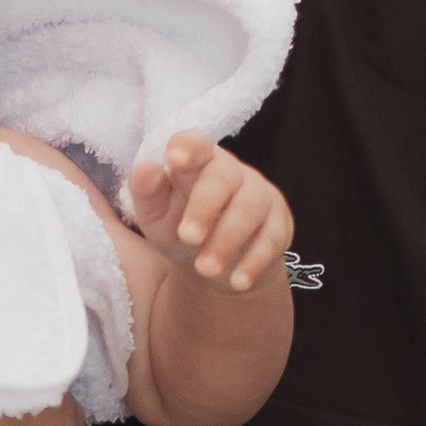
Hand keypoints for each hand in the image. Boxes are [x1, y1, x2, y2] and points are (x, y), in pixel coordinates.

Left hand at [127, 133, 294, 293]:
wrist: (216, 266)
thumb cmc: (181, 227)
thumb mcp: (155, 215)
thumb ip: (147, 192)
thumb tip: (146, 169)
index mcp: (198, 162)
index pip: (196, 144)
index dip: (187, 147)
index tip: (174, 158)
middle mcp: (232, 172)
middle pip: (221, 179)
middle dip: (204, 208)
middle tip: (187, 237)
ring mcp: (259, 195)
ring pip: (249, 209)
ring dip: (227, 240)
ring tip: (205, 268)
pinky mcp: (279, 223)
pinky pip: (271, 238)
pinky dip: (254, 261)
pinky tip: (237, 281)